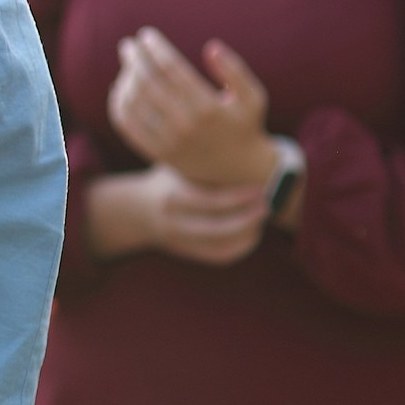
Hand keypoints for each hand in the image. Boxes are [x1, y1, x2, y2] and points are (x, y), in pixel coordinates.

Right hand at [87, 165, 270, 266]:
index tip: (258, 190)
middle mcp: (172, 221)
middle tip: (267, 206)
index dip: (237, 198)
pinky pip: (219, 256)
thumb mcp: (177, 165)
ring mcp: (179, 240)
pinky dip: (240, 247)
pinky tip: (253, 232)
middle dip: (247, 219)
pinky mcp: (187, 253)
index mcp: (171, 195)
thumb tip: (244, 148)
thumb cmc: (168, 179)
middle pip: (216, 229)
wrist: (137, 209)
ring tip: (261, 218)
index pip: (208, 201)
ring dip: (247, 234)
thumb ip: (203, 161)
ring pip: (221, 246)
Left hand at [107, 28, 273, 187]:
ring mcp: (169, 141)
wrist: (239, 170)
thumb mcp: (253, 97)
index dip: (156, 48)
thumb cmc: (244, 125)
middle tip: (129, 44)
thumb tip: (211, 46)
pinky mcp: (157, 153)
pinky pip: (127, 125)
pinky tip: (120, 88)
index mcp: (209, 108)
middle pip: (148, 82)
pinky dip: (118, 104)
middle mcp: (186, 125)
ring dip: (125, 78)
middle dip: (134, 58)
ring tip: (128, 64)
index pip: (171, 69)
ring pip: (134, 103)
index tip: (146, 34)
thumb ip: (235, 70)